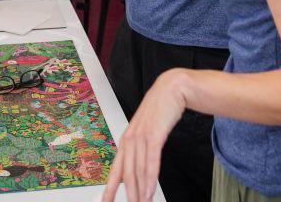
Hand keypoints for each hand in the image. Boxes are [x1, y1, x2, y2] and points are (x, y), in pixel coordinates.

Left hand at [102, 70, 187, 201]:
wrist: (171, 89)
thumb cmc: (159, 111)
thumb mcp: (146, 130)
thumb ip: (141, 148)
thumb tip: (139, 167)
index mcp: (126, 140)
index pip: (115, 169)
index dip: (109, 188)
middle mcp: (130, 139)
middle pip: (126, 174)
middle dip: (128, 194)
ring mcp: (141, 136)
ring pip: (138, 170)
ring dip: (139, 190)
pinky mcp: (154, 134)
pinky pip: (151, 161)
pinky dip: (149, 178)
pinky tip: (149, 190)